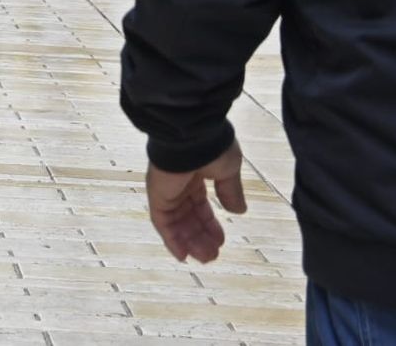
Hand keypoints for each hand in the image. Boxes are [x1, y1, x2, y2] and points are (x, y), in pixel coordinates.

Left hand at [145, 141, 246, 263]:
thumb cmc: (212, 147)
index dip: (209, 222)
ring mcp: (166, 189)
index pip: (199, 203)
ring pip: (176, 222)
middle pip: (187, 215)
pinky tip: (182, 255)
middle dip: (200, 235)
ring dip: (189, 242)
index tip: (221, 239)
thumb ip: (231, 191)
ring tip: (205, 259)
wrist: (192, 136)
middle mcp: (178, 183)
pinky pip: (161, 222)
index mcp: (195, 173)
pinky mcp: (156, 195)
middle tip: (213, 255)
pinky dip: (171, 239)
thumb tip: (239, 210)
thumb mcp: (229, 171)